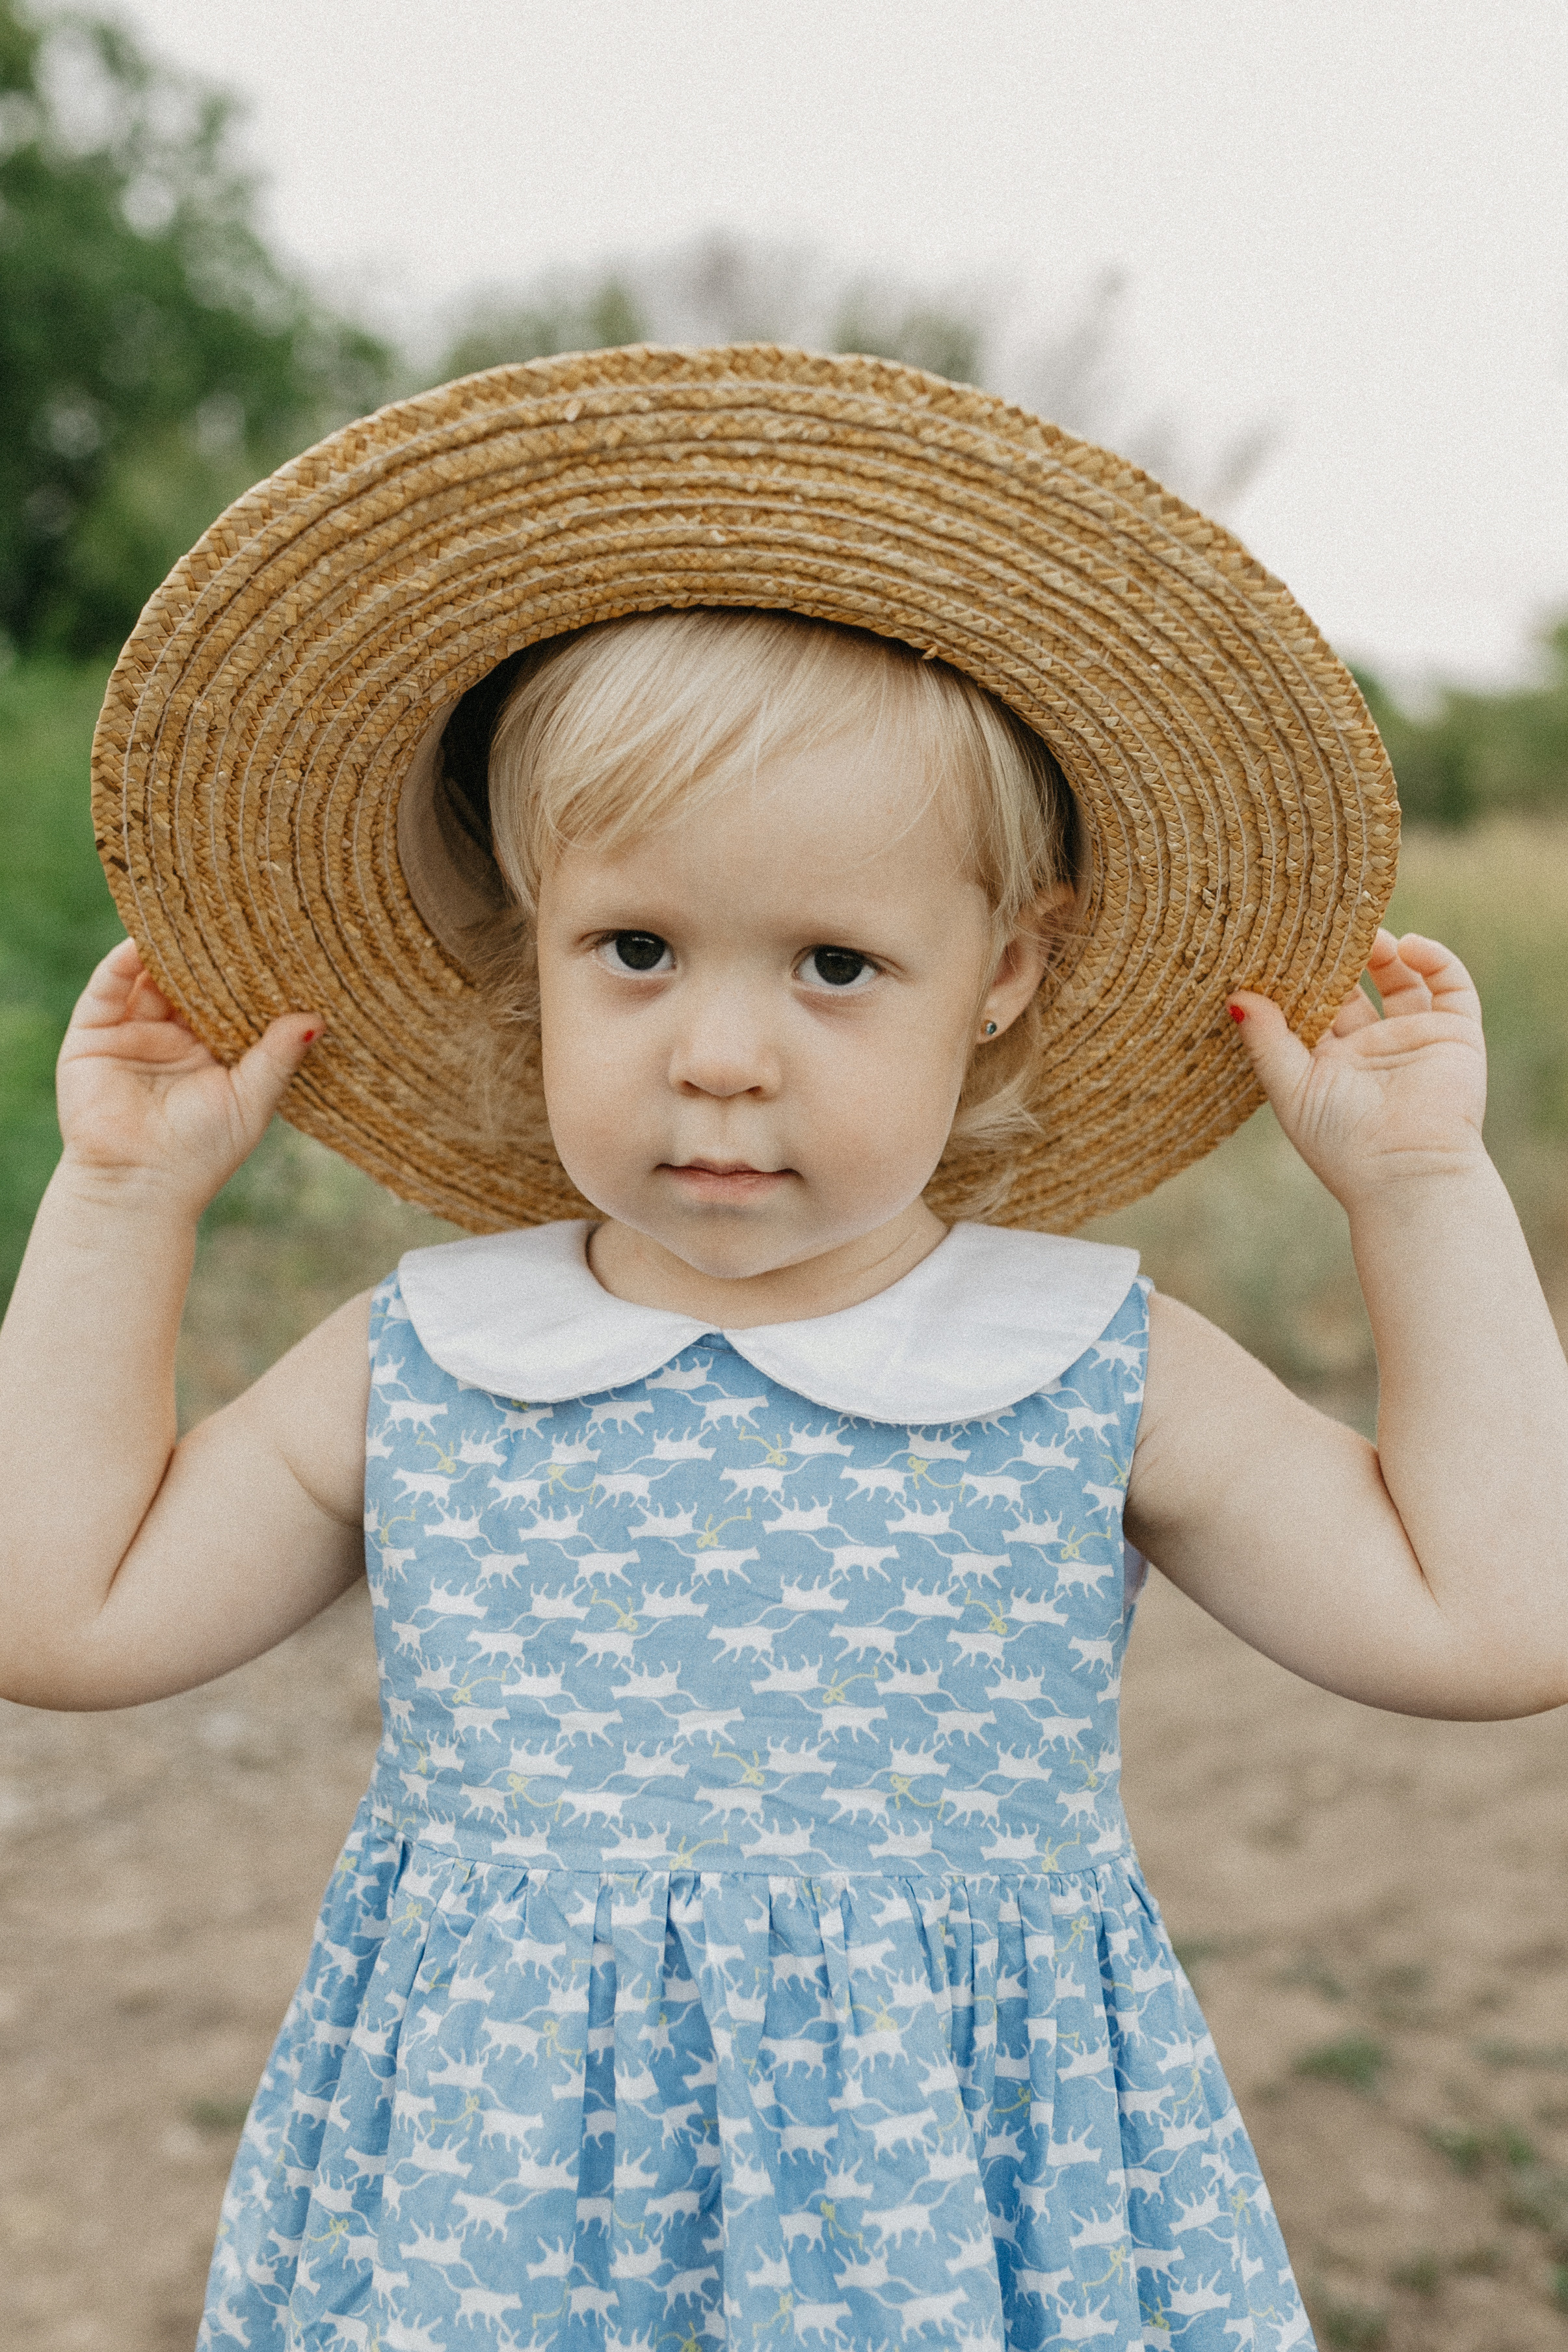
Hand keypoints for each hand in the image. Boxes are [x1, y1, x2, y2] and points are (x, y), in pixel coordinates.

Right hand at [55, 939, 322, 1217]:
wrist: (140, 1186)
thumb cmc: (202, 1153)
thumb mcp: (251, 1100)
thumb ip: (278, 1056)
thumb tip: (317, 1018)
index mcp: (211, 1050)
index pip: (228, 996)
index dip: (245, 969)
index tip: (271, 937)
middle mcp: (171, 1036)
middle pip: (189, 979)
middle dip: (206, 949)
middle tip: (233, 911)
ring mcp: (132, 1032)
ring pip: (148, 975)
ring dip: (166, 946)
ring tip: (189, 914)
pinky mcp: (94, 1033)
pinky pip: (107, 987)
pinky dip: (122, 961)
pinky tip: (143, 941)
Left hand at [1229, 930, 1487, 1212]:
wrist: (1408, 1174)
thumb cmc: (1343, 1144)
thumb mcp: (1291, 1089)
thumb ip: (1266, 1041)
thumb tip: (1237, 997)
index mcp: (1330, 1062)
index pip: (1313, 1007)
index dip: (1300, 976)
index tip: (1281, 943)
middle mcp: (1372, 1048)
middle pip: (1355, 986)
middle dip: (1339, 956)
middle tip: (1321, 925)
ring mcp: (1415, 1039)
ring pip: (1401, 979)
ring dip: (1384, 951)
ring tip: (1366, 932)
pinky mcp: (1455, 1035)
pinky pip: (1451, 985)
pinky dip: (1435, 959)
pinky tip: (1409, 945)